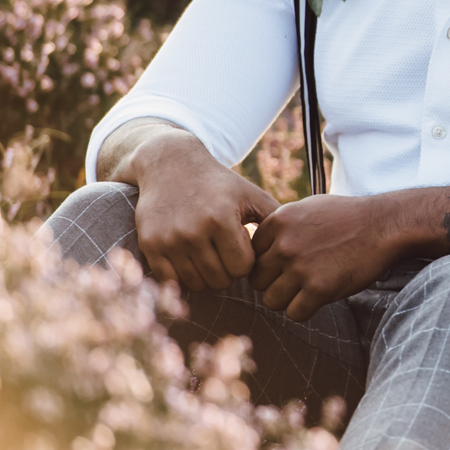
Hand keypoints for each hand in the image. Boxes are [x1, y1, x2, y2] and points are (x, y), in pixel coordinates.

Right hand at [132, 135, 279, 291]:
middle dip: (228, 271)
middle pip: (220, 280)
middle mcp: (193, 231)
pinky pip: (172, 281)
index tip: (242, 246)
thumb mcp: (251, 195)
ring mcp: (169, 240)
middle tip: (226, 253)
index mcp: (222, 218)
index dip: (246, 261)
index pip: (242, 268)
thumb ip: (275, 220)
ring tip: (210, 254)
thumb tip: (300, 245)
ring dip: (207, 274)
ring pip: (197, 283)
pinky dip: (184, 276)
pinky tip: (191, 258)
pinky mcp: (150, 245)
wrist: (171, 165)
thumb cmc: (219, 184)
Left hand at [249, 193, 403, 320]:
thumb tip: (254, 245)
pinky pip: (295, 313)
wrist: (384, 224)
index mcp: (278, 221)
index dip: (267, 264)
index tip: (284, 264)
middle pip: (257, 281)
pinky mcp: (319, 288)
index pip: (250, 256)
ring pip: (271, 300)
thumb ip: (280, 226)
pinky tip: (320, 296)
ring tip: (308, 289)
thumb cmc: (348, 216)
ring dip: (288, 299)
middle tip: (296, 280)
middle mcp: (284, 244)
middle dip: (274, 284)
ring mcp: (300, 267)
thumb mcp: (307, 208)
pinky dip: (306, 309)